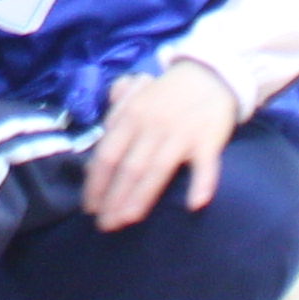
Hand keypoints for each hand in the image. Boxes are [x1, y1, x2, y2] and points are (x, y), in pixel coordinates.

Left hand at [79, 61, 242, 230]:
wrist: (209, 74)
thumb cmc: (167, 91)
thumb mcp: (134, 92)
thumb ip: (114, 112)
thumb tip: (98, 140)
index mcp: (131, 115)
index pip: (107, 154)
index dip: (95, 183)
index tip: (88, 208)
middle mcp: (152, 126)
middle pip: (128, 167)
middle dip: (113, 198)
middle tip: (104, 224)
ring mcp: (180, 134)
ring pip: (156, 171)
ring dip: (140, 198)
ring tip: (126, 221)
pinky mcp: (207, 140)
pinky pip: (204, 166)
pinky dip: (201, 184)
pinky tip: (193, 205)